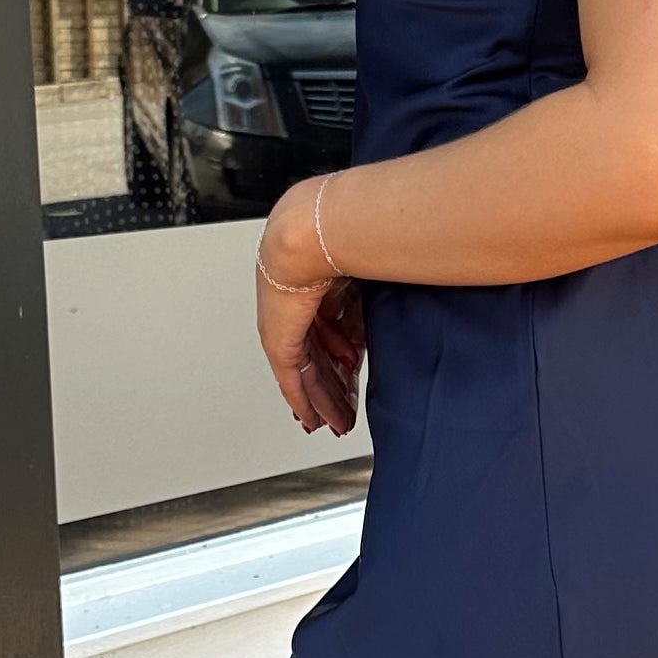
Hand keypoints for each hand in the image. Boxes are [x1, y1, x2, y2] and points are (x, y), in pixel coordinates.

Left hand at [255, 203, 363, 435]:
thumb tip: (379, 335)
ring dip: (324, 402)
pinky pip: (292, 381)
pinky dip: (305, 401)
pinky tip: (312, 418)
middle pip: (319, 360)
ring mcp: (285, 326)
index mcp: (314, 288)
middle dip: (334, 390)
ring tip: (337, 423)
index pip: (328, 333)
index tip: (352, 378)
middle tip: (345, 413)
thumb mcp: (363, 278)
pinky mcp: (279, 342)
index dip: (342, 360)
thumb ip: (368, 309)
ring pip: (307, 375)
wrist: (311, 234)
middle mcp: (296, 310)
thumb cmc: (339, 239)